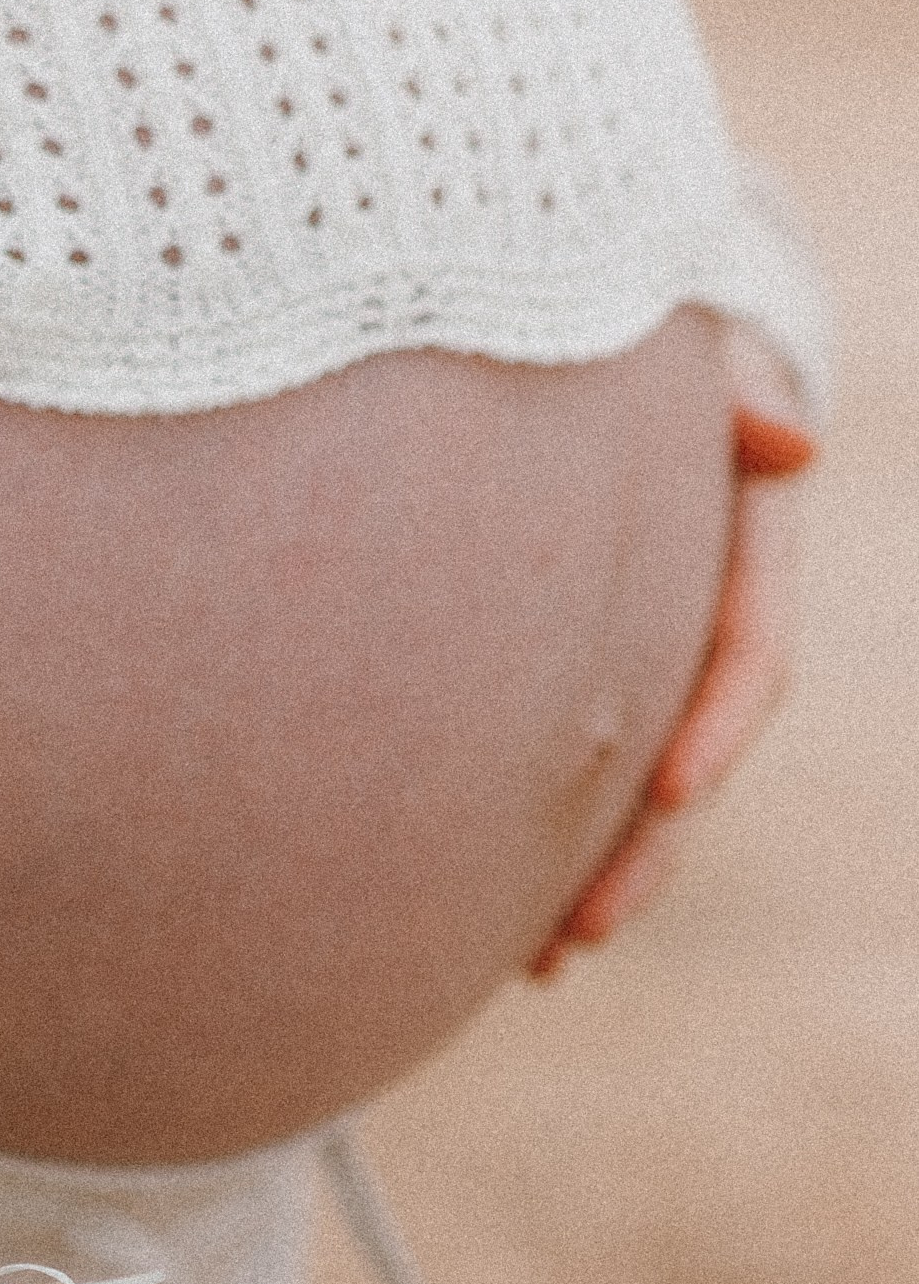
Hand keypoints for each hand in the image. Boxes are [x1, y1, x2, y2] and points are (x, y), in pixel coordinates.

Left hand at [530, 322, 811, 977]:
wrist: (592, 318)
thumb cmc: (638, 320)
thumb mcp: (691, 334)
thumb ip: (734, 386)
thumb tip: (791, 445)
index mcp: (745, 542)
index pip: (749, 653)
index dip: (717, 725)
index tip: (670, 790)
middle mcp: (699, 617)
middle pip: (688, 758)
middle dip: (640, 856)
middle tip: (575, 937)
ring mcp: (643, 651)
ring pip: (630, 786)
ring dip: (592, 875)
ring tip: (537, 965)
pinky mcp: (577, 667)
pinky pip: (569, 765)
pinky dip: (535, 838)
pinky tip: (493, 921)